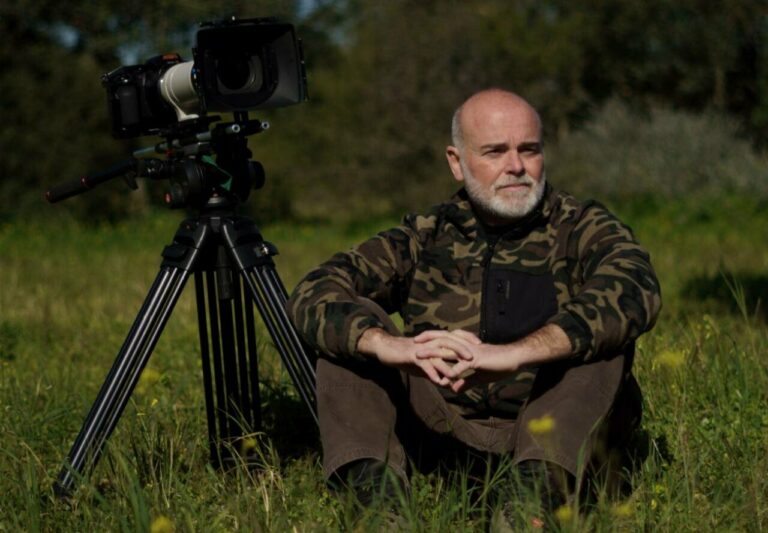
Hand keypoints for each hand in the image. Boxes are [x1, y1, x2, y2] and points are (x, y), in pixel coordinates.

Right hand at [357, 328, 471, 386]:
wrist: (387, 350)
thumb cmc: (406, 357)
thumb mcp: (423, 366)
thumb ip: (435, 372)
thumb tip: (446, 383)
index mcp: (435, 344)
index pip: (455, 341)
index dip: (468, 344)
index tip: (482, 349)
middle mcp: (431, 344)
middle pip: (450, 344)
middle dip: (463, 351)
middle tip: (475, 360)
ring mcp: (422, 349)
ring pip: (438, 355)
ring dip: (448, 365)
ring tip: (457, 375)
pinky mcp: (412, 356)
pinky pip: (424, 364)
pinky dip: (431, 373)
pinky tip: (437, 381)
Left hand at [413, 330, 522, 392]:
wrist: (514, 358)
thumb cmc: (498, 365)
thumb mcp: (479, 377)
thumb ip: (466, 382)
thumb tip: (454, 390)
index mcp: (464, 348)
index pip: (445, 340)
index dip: (432, 341)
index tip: (419, 344)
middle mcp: (465, 347)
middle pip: (442, 340)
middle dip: (427, 341)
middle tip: (412, 343)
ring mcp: (470, 352)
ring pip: (447, 350)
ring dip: (432, 354)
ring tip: (419, 357)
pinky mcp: (477, 360)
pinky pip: (461, 366)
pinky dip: (452, 371)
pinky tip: (443, 378)